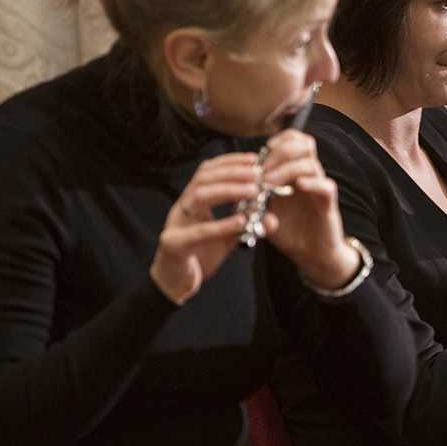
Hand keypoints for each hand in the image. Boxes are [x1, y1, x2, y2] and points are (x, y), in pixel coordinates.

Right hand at [150, 152, 260, 304]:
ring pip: (198, 197)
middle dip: (232, 172)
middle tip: (258, 174)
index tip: (254, 159)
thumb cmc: (199, 255)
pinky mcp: (174, 245)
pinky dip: (221, 225)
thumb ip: (246, 226)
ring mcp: (175, 225)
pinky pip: (198, 232)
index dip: (230, 162)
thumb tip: (273, 219)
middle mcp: (182, 208)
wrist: (174, 285)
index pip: (208, 171)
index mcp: (192, 201)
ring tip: (253, 191)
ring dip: (227, 190)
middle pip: (203, 178)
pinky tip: (240, 221)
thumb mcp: (227, 238)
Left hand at [257, 129, 359, 288]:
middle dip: (279, 153)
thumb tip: (234, 188)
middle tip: (262, 171)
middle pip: (304, 144)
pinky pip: (325, 186)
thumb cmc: (290, 230)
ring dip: (287, 169)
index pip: (294, 140)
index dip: (279, 140)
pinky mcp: (328, 204)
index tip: (262, 154)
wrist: (311, 254)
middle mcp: (310, 175)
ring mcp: (320, 188)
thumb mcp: (265, 212)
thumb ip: (253, 199)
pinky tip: (298, 187)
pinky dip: (312, 183)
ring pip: (310, 162)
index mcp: (296, 173)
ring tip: (270, 184)